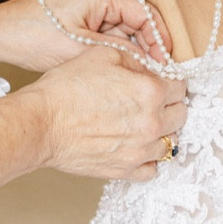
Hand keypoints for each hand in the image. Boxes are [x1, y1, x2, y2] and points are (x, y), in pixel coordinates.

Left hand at [0, 0, 173, 71]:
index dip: (158, 41)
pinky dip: (115, 41)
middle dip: (147, 44)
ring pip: (124, 21)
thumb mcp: (81, 49)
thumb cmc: (33, 36)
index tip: (165, 66)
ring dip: (131, 44)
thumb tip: (151, 63)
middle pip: (137, 15)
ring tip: (139, 72)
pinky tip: (118, 62)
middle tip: (156, 73)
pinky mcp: (82, 5)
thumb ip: (120, 52)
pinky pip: (109, 22)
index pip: (145, 13)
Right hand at [25, 45, 186, 180]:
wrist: (42, 123)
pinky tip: (135, 145)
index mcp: (151, 91)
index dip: (169, 81)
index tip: (160, 82)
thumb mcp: (104, 54)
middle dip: (169, 105)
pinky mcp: (125, 170)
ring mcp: (140, 150)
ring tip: (141, 123)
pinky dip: (148, 158)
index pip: (180, 87)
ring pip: (171, 142)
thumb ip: (136, 60)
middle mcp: (151, 123)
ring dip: (161, 131)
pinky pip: (152, 168)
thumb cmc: (67, 87)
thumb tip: (150, 70)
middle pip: (181, 115)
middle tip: (151, 101)